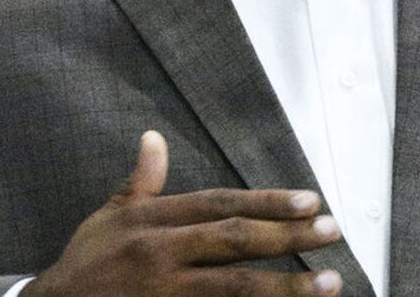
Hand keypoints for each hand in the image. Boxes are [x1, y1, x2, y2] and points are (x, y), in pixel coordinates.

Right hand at [26, 131, 343, 296]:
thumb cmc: (85, 266)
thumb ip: (141, 183)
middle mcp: (159, 254)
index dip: (267, 201)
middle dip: (288, 237)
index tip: (309, 201)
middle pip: (234, 242)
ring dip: (286, 286)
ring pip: (235, 288)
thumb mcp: (108, 218)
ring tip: (330, 283)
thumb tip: (154, 138)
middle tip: (333, 232)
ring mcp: (163, 294)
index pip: (220, 204)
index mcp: (150, 221)